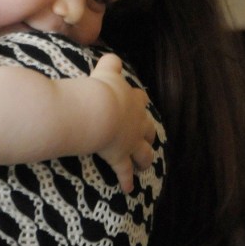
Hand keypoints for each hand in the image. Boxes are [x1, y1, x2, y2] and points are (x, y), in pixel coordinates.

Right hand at [89, 53, 155, 192]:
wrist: (97, 110)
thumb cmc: (98, 89)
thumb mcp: (104, 72)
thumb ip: (109, 63)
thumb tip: (112, 56)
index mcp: (130, 100)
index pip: (138, 98)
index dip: (136, 100)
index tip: (135, 101)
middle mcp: (135, 120)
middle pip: (147, 126)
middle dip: (147, 131)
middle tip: (145, 135)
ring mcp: (130, 140)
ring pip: (144, 151)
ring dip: (145, 158)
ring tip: (145, 164)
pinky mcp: (120, 156)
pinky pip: (124, 171)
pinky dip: (126, 180)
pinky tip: (128, 189)